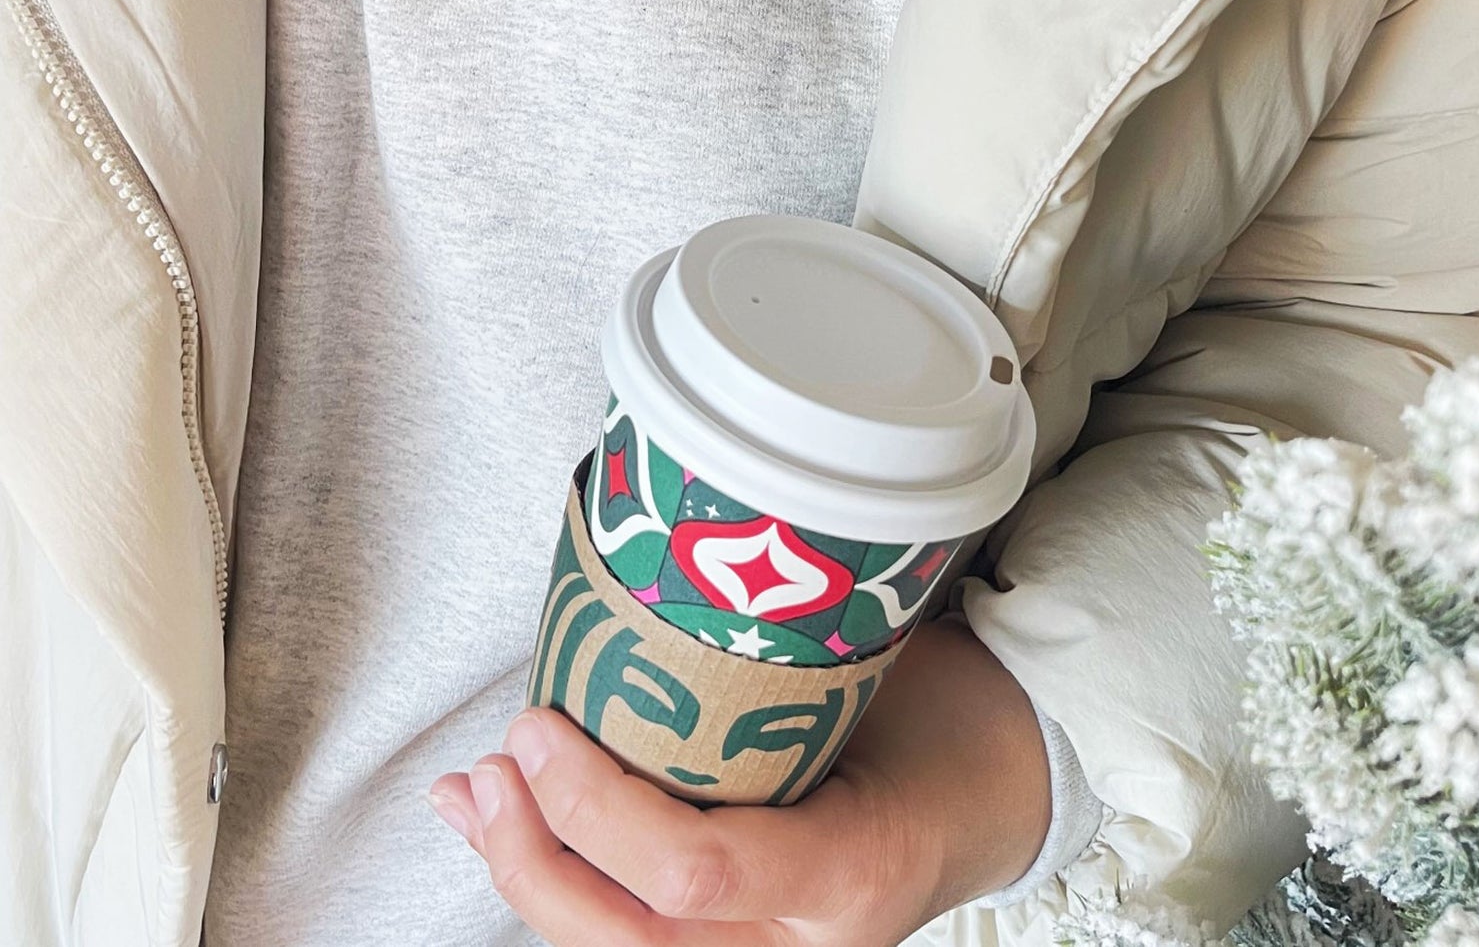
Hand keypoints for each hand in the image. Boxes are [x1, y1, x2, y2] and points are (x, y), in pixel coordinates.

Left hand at [430, 618, 1053, 944]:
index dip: (600, 809)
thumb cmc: (947, 721)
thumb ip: (788, 660)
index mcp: (851, 872)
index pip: (698, 872)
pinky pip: (627, 928)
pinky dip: (556, 880)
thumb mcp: (888, 678)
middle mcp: (797, 941)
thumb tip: (681, 580)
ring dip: (525, 872)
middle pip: (631, 935)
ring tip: (473, 796)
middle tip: (499, 758)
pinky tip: (504, 829)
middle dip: (537, 855)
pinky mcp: (729, 941)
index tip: (544, 723)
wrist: (992, 790)